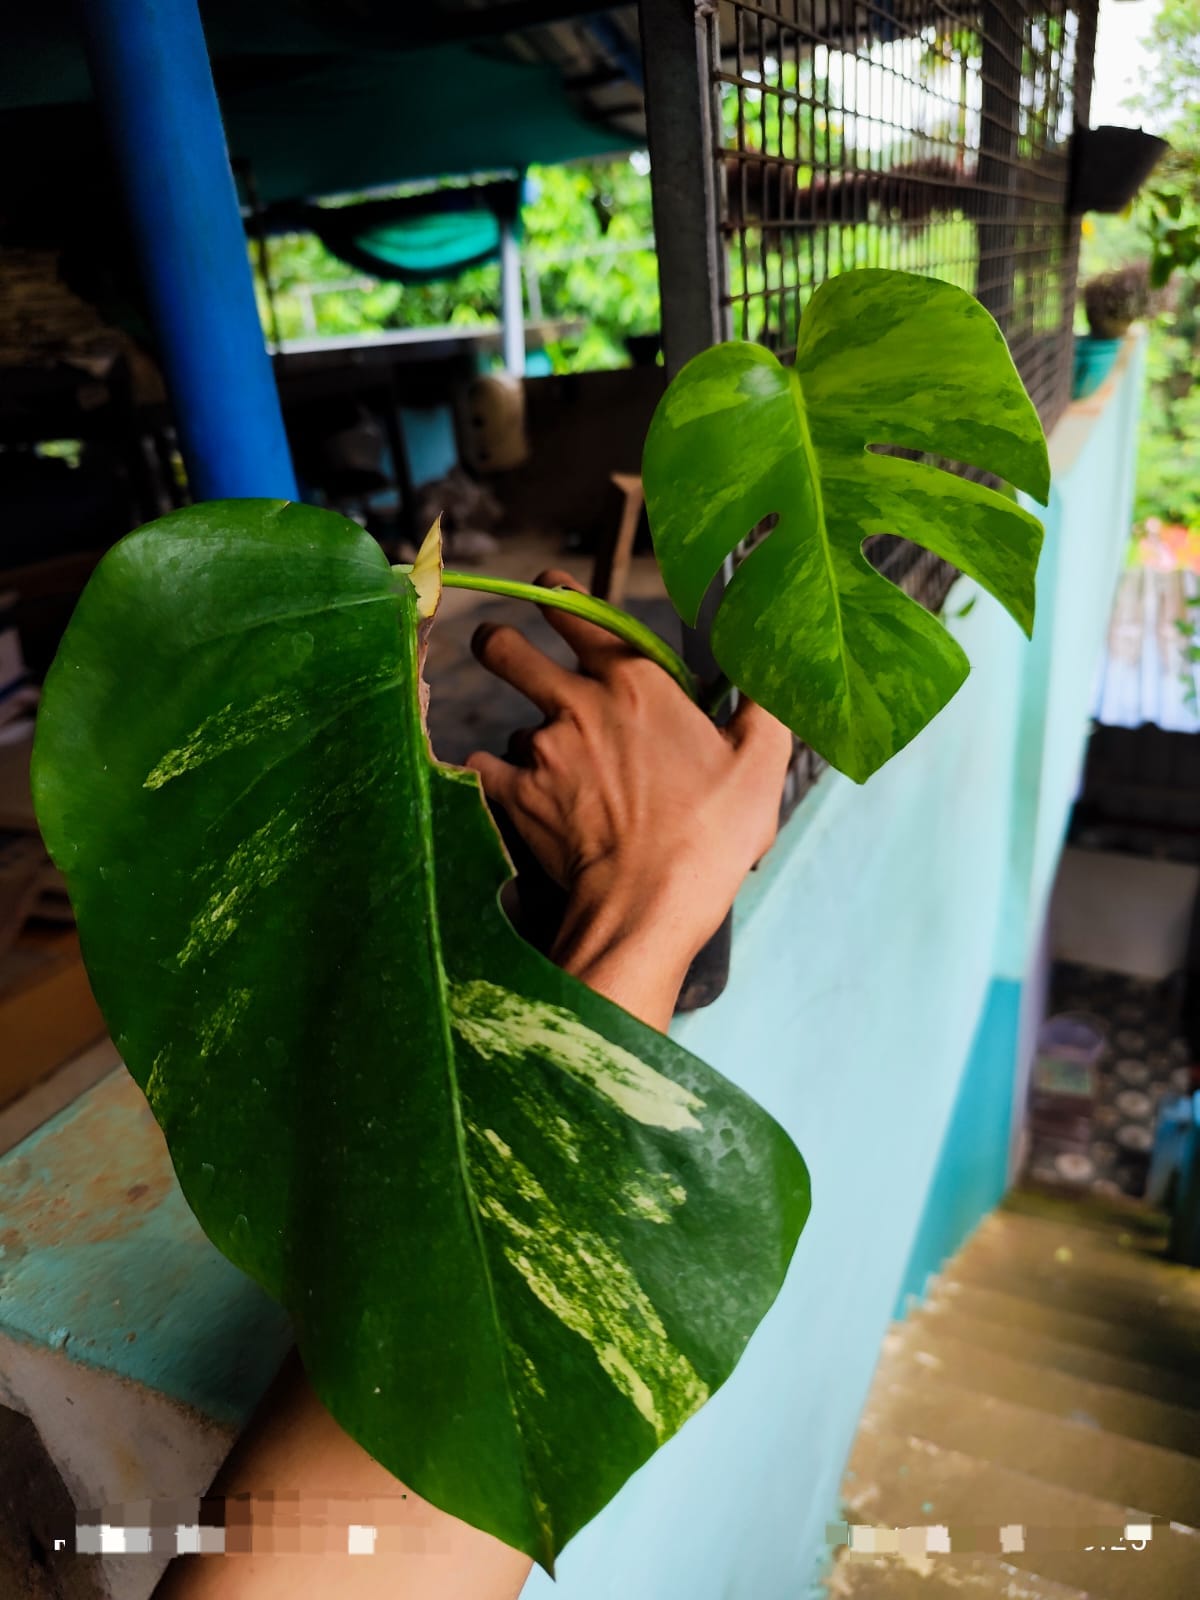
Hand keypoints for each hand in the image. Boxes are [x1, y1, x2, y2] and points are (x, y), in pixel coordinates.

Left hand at [466, 571, 792, 1029]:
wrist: (651, 902)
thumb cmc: (712, 833)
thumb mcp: (760, 760)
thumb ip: (763, 702)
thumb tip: (773, 663)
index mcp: (636, 682)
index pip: (578, 614)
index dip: (557, 595)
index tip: (548, 589)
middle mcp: (577, 704)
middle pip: (507, 651)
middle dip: (496, 644)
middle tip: (495, 646)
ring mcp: (541, 750)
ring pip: (510, 724)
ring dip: (524, 738)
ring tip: (548, 767)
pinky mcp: (514, 795)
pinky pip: (483, 770)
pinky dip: (492, 778)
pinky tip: (509, 790)